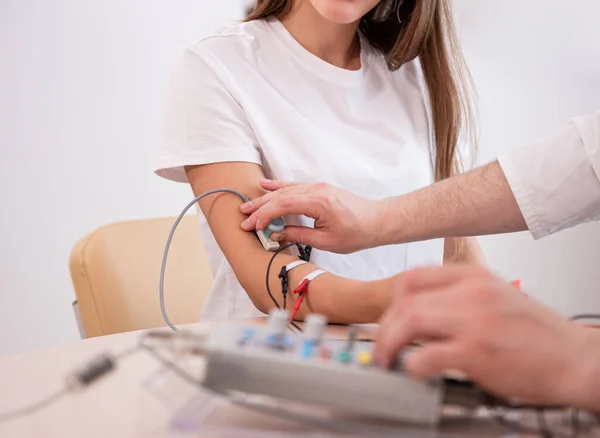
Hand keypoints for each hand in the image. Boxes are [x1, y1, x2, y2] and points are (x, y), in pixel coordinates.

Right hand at [240, 179, 384, 253]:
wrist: (376, 221)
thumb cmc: (356, 232)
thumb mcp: (326, 241)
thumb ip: (298, 235)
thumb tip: (276, 234)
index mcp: (318, 202)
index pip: (283, 206)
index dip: (264, 216)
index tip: (252, 226)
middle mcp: (316, 190)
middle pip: (280, 196)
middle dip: (260, 207)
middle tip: (243, 216)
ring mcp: (317, 187)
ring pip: (285, 190)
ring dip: (266, 198)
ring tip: (248, 205)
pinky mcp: (319, 189)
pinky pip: (294, 186)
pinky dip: (278, 188)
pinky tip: (266, 186)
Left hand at [374, 265, 599, 408]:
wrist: (576, 359)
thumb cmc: (537, 334)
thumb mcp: (495, 299)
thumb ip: (457, 300)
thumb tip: (419, 316)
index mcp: (473, 276)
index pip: (413, 277)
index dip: (393, 300)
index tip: (389, 319)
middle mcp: (471, 292)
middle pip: (406, 299)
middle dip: (386, 325)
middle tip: (382, 345)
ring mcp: (474, 320)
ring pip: (410, 320)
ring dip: (390, 343)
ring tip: (388, 360)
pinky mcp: (477, 352)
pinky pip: (427, 355)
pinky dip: (413, 365)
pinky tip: (416, 371)